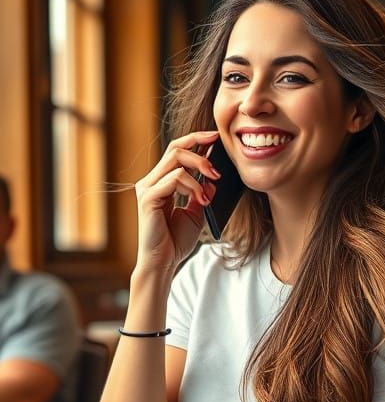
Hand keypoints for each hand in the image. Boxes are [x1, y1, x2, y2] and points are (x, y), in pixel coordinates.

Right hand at [134, 129, 221, 268]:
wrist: (164, 263)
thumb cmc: (176, 241)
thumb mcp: (196, 213)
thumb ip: (202, 194)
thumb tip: (213, 181)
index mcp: (160, 183)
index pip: (176, 151)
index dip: (195, 140)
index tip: (216, 138)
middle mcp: (151, 182)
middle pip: (175, 148)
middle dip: (200, 147)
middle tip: (219, 163)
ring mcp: (147, 188)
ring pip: (176, 159)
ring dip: (200, 167)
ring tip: (214, 181)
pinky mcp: (148, 198)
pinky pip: (175, 178)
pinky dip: (193, 185)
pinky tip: (202, 200)